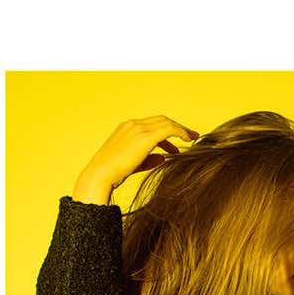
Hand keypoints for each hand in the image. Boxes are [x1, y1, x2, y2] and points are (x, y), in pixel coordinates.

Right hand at [77, 115, 198, 191]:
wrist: (101, 174)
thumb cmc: (113, 174)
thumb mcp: (133, 164)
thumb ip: (148, 159)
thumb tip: (163, 158)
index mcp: (126, 128)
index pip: (151, 124)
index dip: (166, 132)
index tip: (176, 142)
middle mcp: (132, 124)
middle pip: (161, 120)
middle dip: (177, 127)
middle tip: (190, 136)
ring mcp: (138, 128)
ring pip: (166, 122)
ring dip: (181, 129)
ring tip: (192, 138)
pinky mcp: (145, 136)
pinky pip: (168, 128)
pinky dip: (180, 131)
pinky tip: (188, 140)